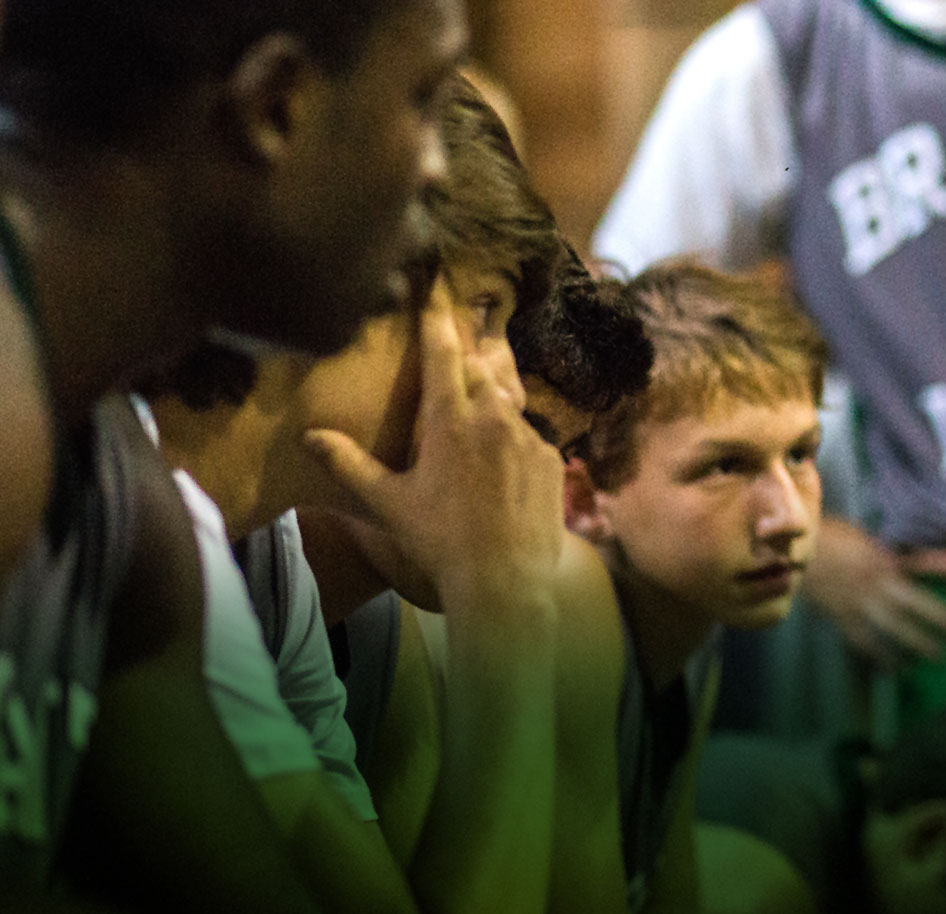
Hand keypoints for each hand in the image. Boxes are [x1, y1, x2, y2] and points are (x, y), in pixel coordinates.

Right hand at [304, 284, 563, 613]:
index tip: (438, 285)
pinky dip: (513, 435)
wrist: (505, 580)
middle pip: (480, 368)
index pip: (443, 353)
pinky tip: (500, 459)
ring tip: (474, 410)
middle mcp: (494, 417)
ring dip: (490, 396)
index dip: (438, 317)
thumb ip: (349, 465)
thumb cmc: (440, 542)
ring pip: (508, 398)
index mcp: (451, 420)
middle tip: (454, 354)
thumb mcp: (388, 503)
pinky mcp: (552, 458)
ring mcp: (528, 436)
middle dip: (465, 359)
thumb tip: (309, 437)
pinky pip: (530, 432)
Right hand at [801, 517, 945, 667]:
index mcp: (881, 559)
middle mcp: (873, 584)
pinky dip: (876, 656)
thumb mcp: (862, 538)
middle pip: (913, 606)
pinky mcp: (840, 618)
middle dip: (938, 620)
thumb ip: (886, 554)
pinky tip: (889, 668)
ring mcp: (857, 604)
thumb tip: (908, 564)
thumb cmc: (827, 538)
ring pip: (890, 629)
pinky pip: (862, 642)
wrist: (791, 552)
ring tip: (930, 659)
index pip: (921, 563)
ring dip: (912, 646)